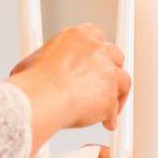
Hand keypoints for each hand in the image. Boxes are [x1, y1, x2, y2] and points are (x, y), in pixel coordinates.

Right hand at [12, 25, 129, 138]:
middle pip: (115, 56)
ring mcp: (107, 72)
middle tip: (103, 83)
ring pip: (124, 81)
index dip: (96, 51)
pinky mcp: (111, 95)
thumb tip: (35, 70)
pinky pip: (116, 107)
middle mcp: (97, 51)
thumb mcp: (34, 60)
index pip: (96, 35)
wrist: (42, 97)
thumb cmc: (35, 80)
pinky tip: (106, 122)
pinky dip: (112, 116)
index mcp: (78, 36)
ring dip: (118, 93)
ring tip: (111, 106)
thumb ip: (45, 61)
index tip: (93, 60)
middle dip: (111, 70)